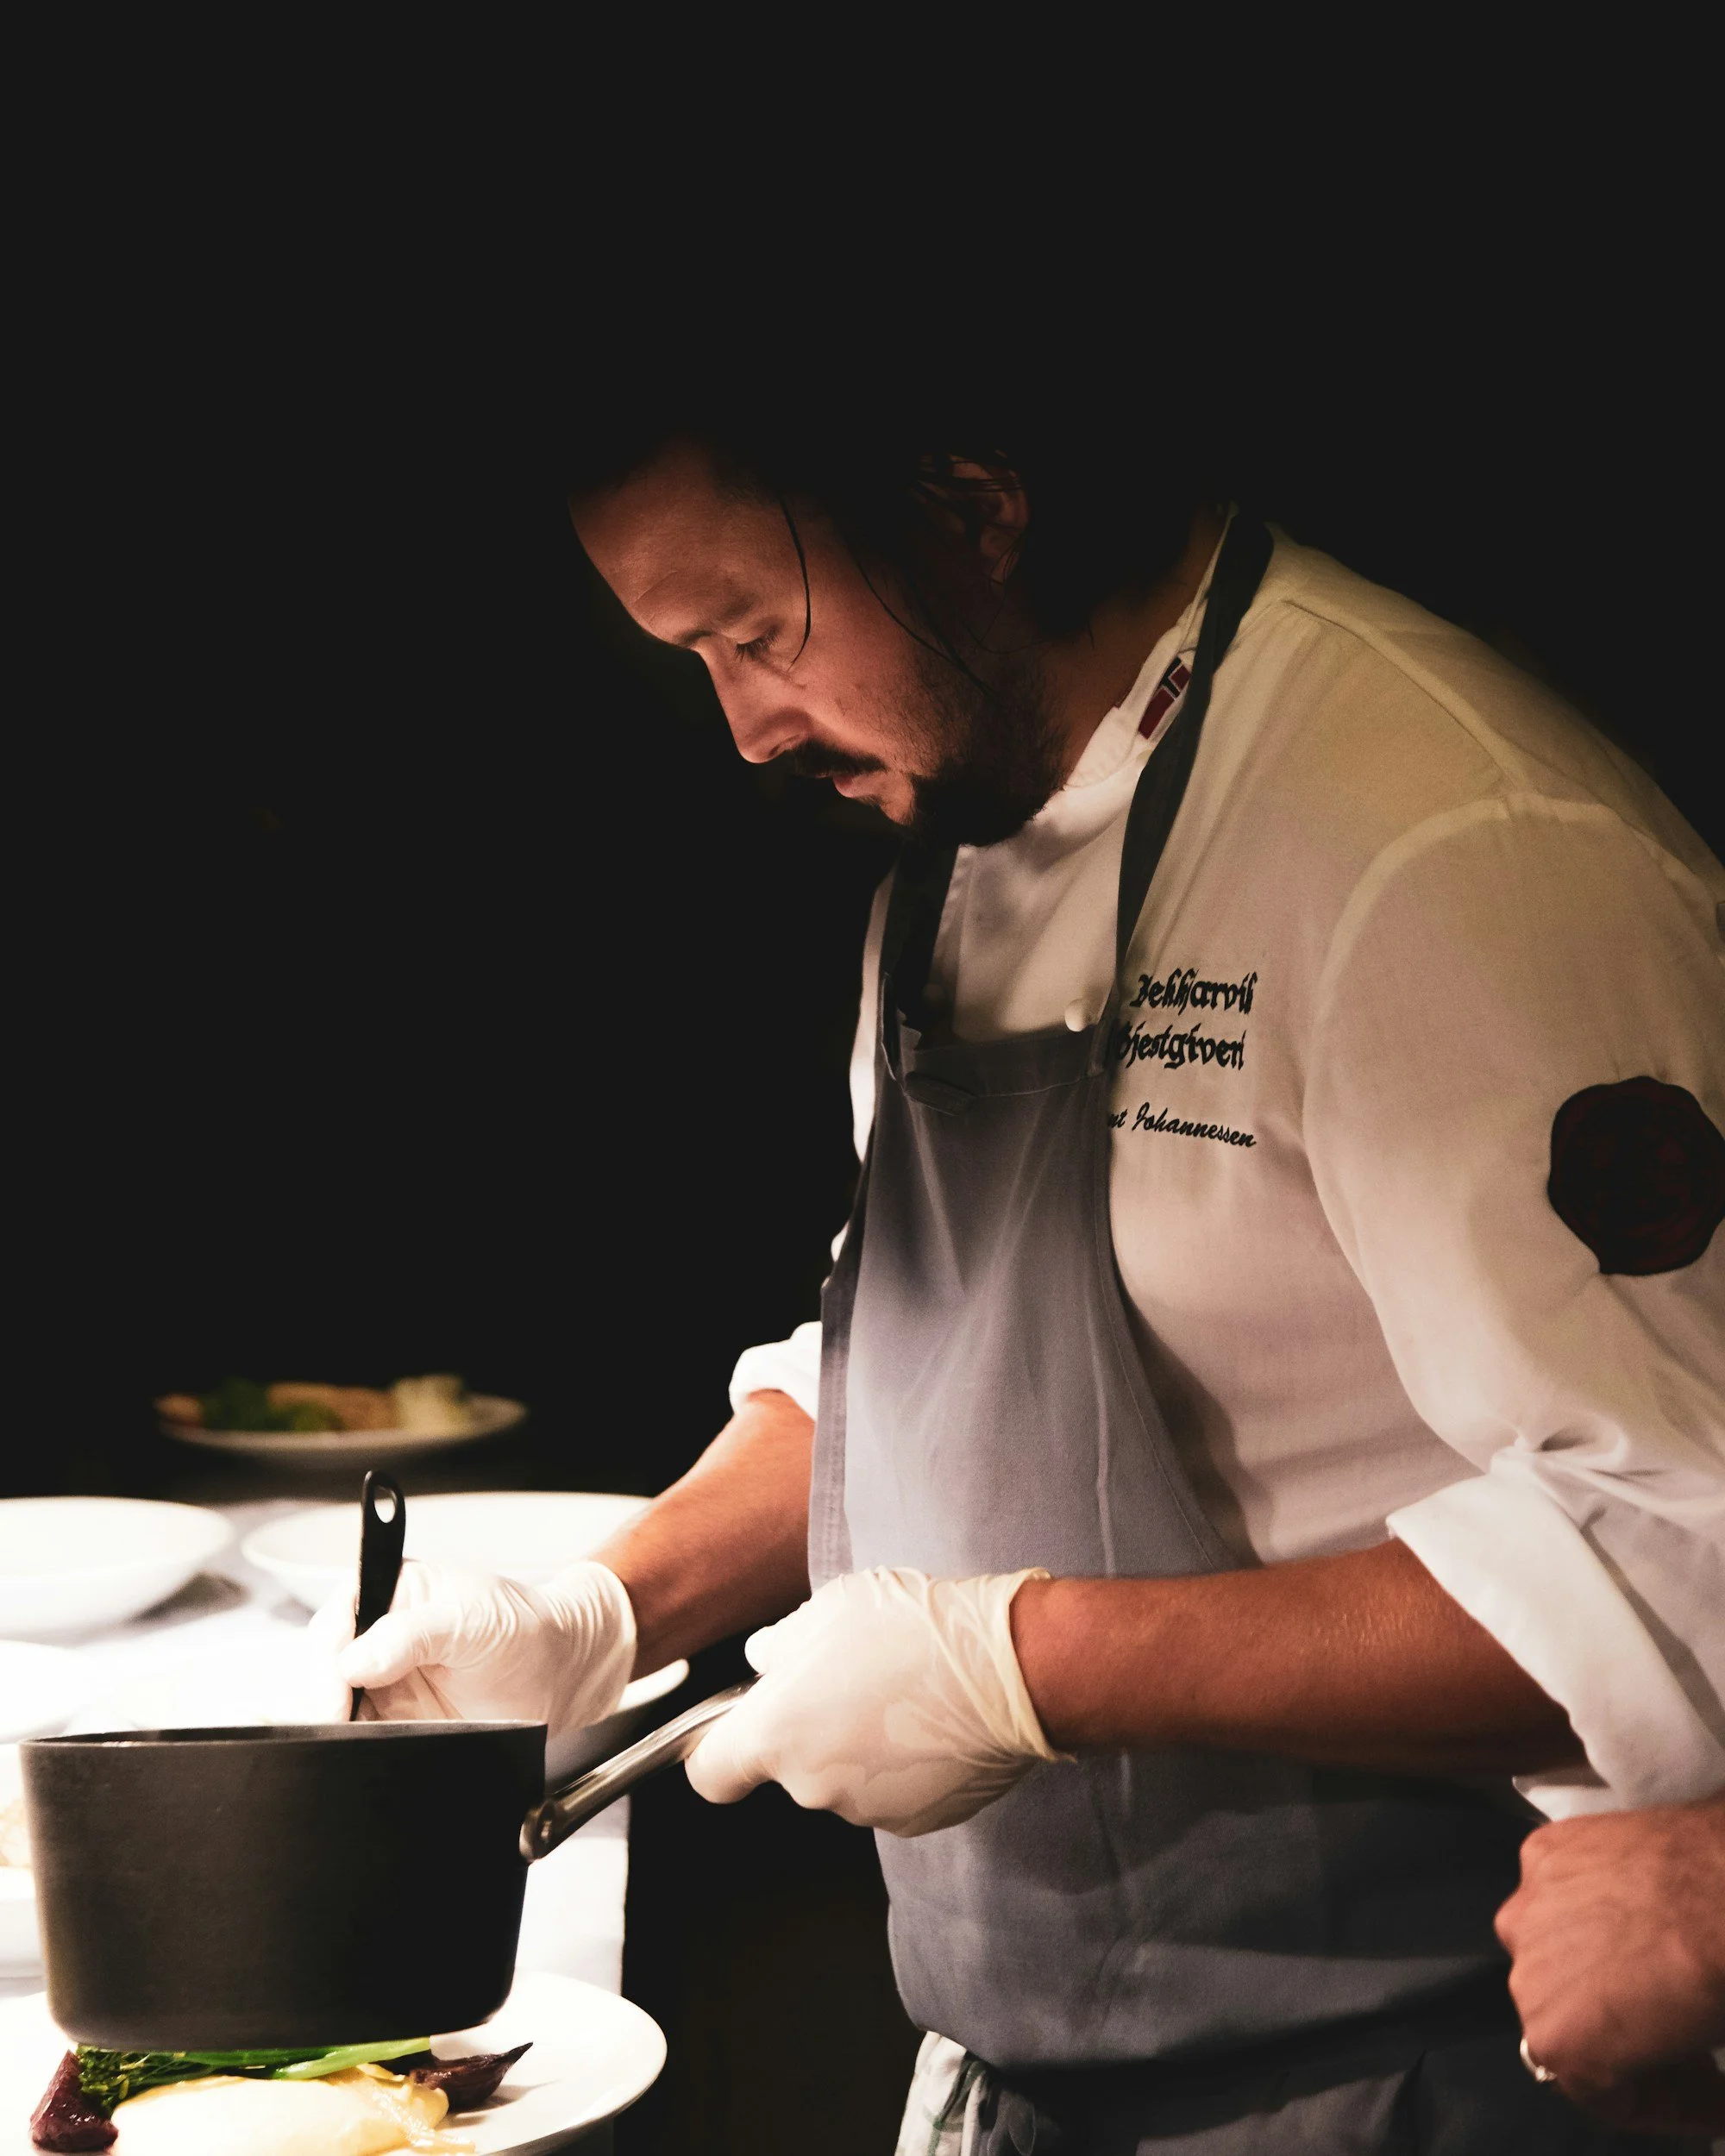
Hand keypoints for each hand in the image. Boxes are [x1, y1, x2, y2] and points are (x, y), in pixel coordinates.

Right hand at [311, 1558, 636, 1741]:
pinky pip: (359, 1737)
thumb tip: (354, 1660)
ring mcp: (384, 1683)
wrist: (562, 1675)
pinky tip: (363, 1752)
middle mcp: (380, 1637)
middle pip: (323, 1668)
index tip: (336, 1694)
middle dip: (322, 1698)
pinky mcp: (395, 1723)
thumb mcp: (473, 1619)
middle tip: (338, 1724)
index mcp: (392, 1594)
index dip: (327, 1659)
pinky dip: (354, 1747)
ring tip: (352, 1741)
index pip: (335, 1621)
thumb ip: (412, 1635)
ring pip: (334, 1707)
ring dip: (335, 1726)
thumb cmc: (525, 1628)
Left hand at [684, 1566, 1058, 1835]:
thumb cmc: (913, 1631)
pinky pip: (891, 1791)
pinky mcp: (918, 1821)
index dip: (717, 1751)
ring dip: (859, 1745)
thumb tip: (764, 1662)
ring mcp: (867, 1810)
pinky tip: (929, 1719)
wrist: (1007, 1669)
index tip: (734, 1730)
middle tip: (848, 1677)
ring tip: (900, 1691)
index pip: (710, 1774)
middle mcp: (813, 1785)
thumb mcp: (826, 1611)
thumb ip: (779, 1646)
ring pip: (843, 1777)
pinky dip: (902, 1764)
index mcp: (777, 1735)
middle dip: (809, 1728)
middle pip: (787, 1767)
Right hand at [1496, 1796, 1724, 2131]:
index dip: (1660, 2095)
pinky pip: (1559, 1887)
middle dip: (1621, 2024)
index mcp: (1557, 2043)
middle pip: (1569, 2014)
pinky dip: (1591, 1895)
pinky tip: (1638, 1898)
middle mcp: (1524, 1977)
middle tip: (1674, 2019)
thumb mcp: (1693, 2052)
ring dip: (1596, 1955)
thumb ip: (1658, 2066)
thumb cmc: (1715, 1972)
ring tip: (1656, 1952)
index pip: (1600, 2090)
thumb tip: (1676, 2062)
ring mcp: (1528, 1908)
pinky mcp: (1541, 1854)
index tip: (1695, 2084)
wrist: (1722, 1884)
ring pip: (1555, 1945)